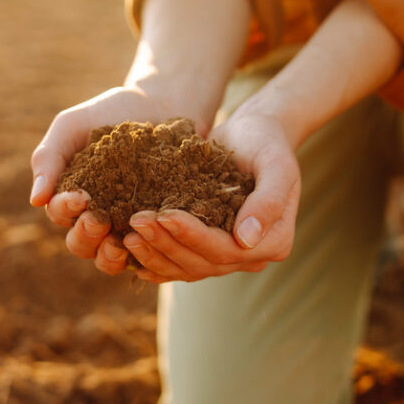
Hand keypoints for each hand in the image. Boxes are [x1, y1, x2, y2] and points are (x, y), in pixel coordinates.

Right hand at [30, 85, 199, 274]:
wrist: (162, 104)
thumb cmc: (110, 113)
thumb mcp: (72, 126)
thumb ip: (49, 158)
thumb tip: (35, 201)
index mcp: (70, 196)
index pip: (59, 214)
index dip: (65, 210)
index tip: (80, 196)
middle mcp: (95, 216)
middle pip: (80, 243)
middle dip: (85, 236)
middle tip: (99, 221)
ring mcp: (126, 226)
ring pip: (109, 257)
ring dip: (109, 257)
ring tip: (118, 244)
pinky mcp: (156, 229)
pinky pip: (146, 253)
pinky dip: (144, 254)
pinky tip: (149, 245)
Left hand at [119, 111, 300, 282]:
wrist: (250, 135)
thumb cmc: (266, 142)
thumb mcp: (276, 163)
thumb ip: (268, 200)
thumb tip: (246, 239)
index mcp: (274, 242)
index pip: (227, 250)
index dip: (194, 237)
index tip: (165, 215)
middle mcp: (251, 256)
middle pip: (203, 263)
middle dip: (167, 244)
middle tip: (136, 222)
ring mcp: (228, 256)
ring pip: (187, 268)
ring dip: (155, 254)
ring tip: (127, 234)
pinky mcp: (206, 249)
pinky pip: (179, 265)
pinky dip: (154, 262)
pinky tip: (130, 254)